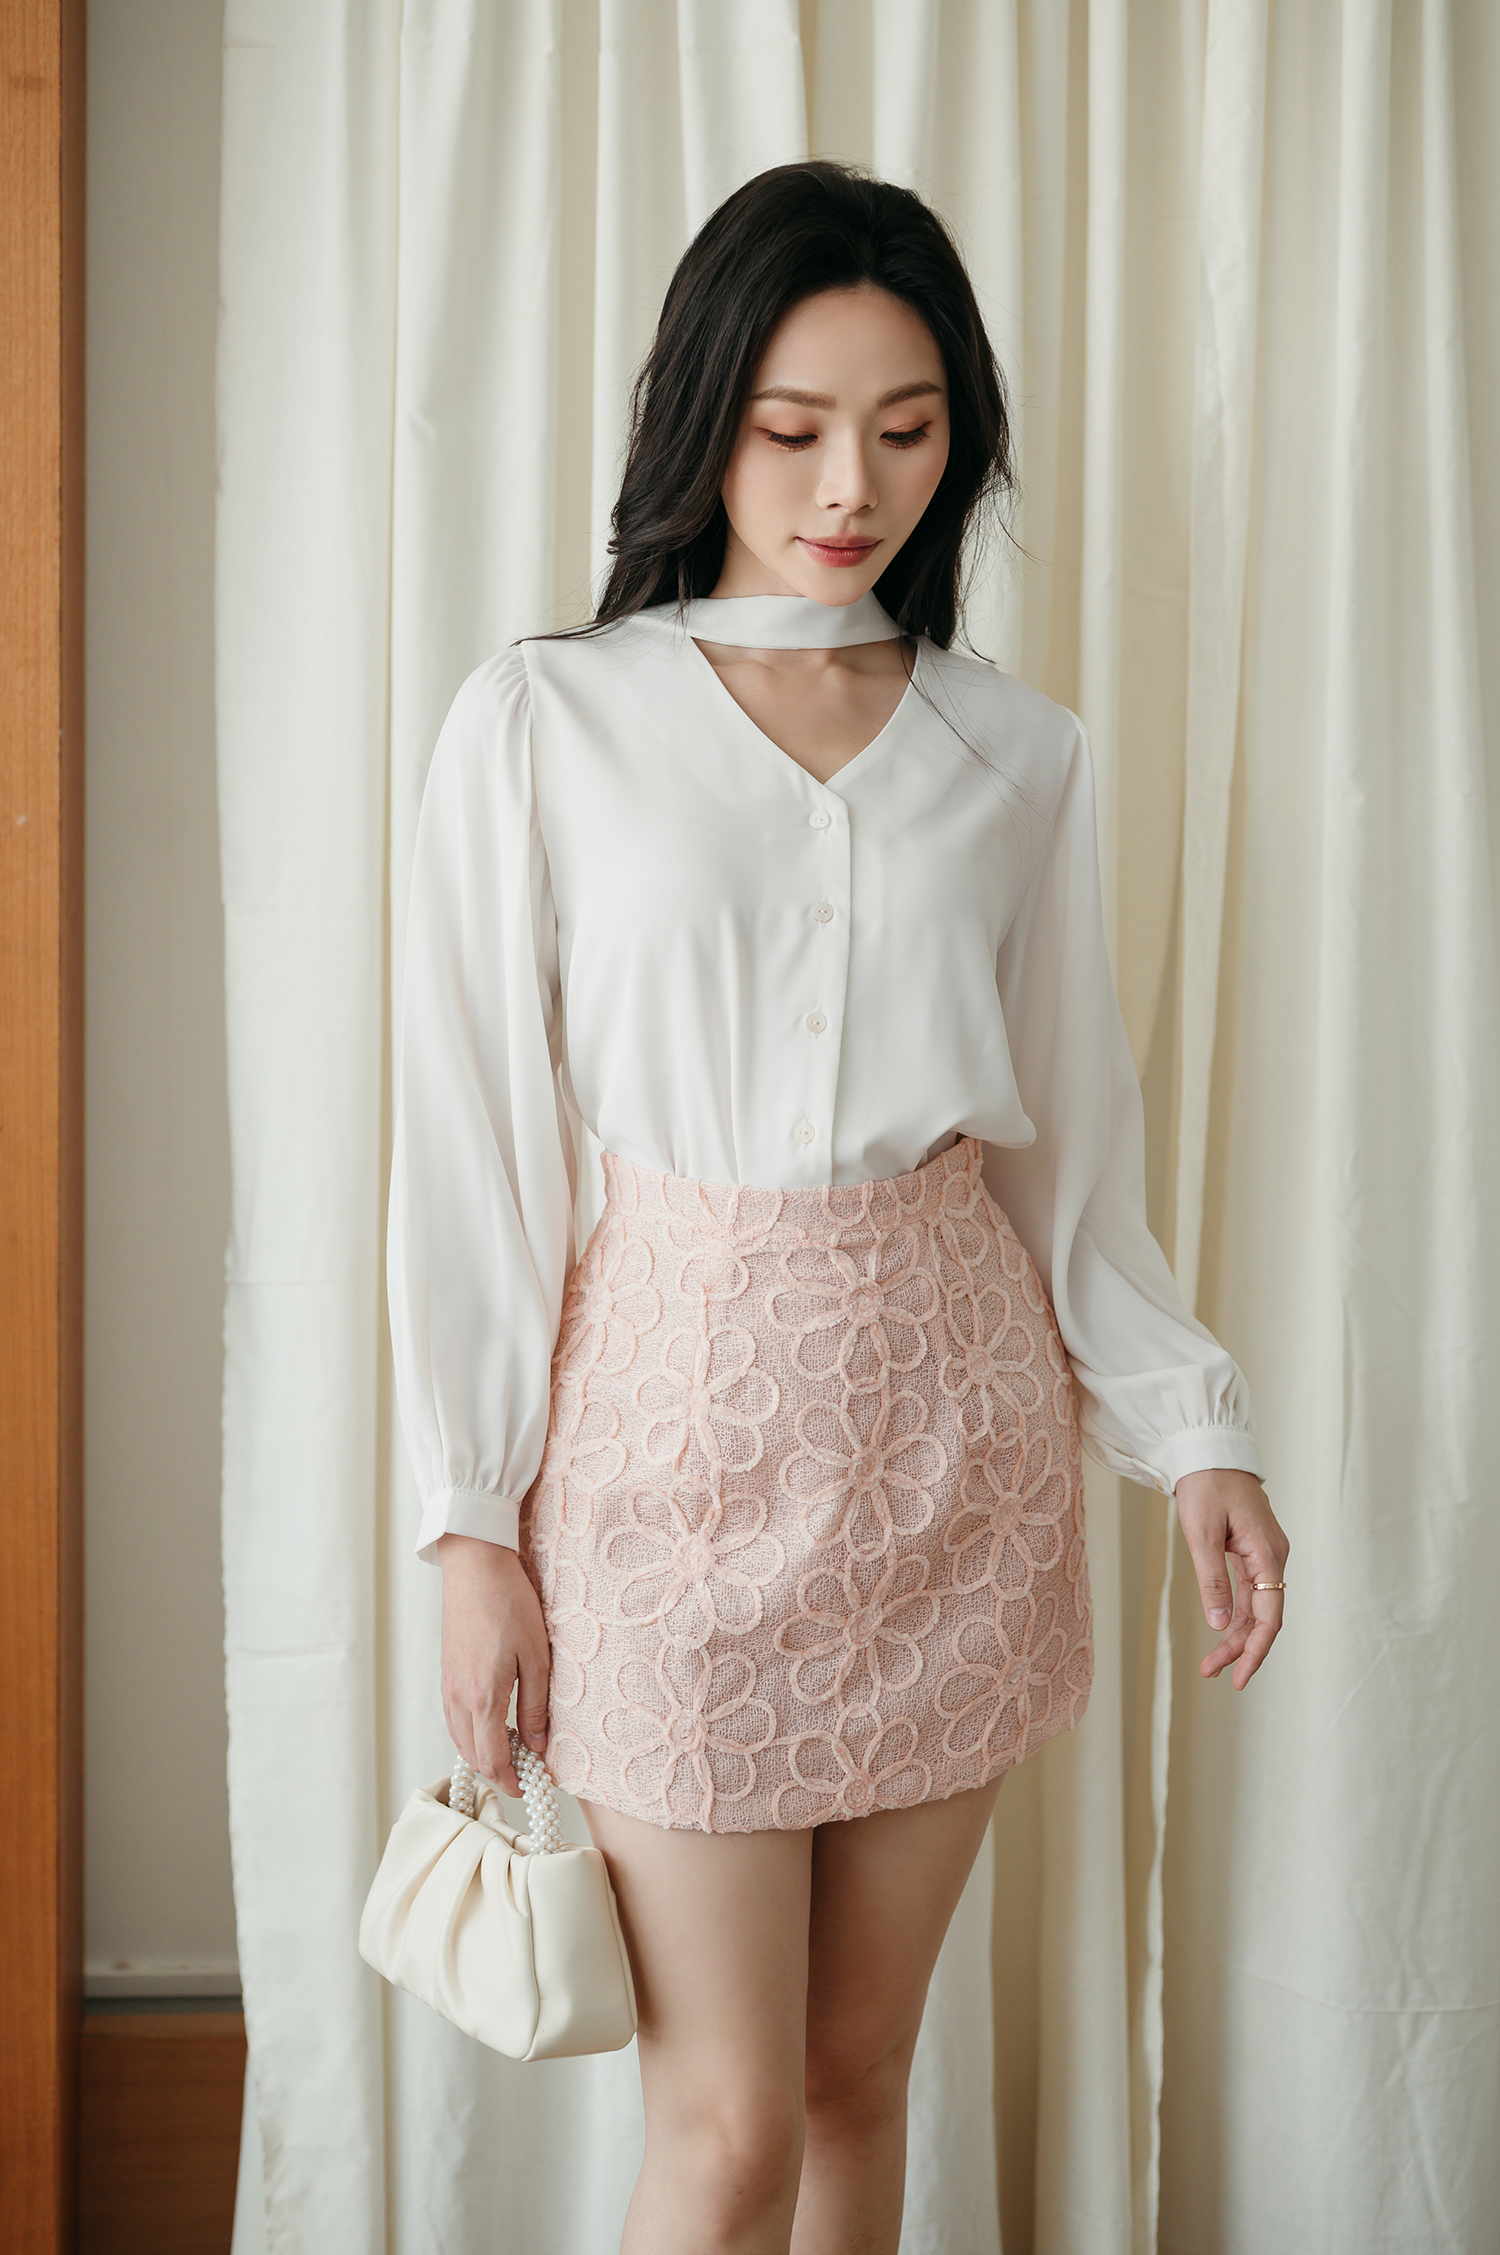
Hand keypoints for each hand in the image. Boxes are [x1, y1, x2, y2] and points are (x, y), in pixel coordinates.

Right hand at [435, 1533, 550, 1796]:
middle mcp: (459, 1699)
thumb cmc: (509, 1603)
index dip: (512, 1781)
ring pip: (461, 1740)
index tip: (531, 1787)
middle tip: (528, 1772)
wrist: (475, 1566)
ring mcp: (448, 1687)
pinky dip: (472, 1735)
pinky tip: (493, 1725)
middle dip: (499, 1772)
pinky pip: (454, 1720)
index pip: (493, 1760)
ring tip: (515, 1750)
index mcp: (483, 1698)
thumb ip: (536, 1706)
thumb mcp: (537, 1656)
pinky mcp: (446, 1675)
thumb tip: (538, 1744)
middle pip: (474, 1757)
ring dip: (484, 1754)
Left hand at [1173, 1468, 1288, 1689]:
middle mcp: (1272, 1556)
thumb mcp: (1202, 1533)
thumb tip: (1219, 1623)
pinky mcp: (1251, 1550)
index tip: (1239, 1676)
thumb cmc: (1205, 1486)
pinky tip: (1220, 1630)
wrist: (1208, 1451)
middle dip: (1240, 1648)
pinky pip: (1249, 1590)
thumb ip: (1212, 1579)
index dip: (1256, 1649)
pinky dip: (1235, 1613)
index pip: (1270, 1615)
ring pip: (1255, 1606)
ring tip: (1211, 1663)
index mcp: (1268, 1553)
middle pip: (1263, 1616)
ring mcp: (1263, 1554)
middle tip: (1213, 1673)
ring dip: (1235, 1635)